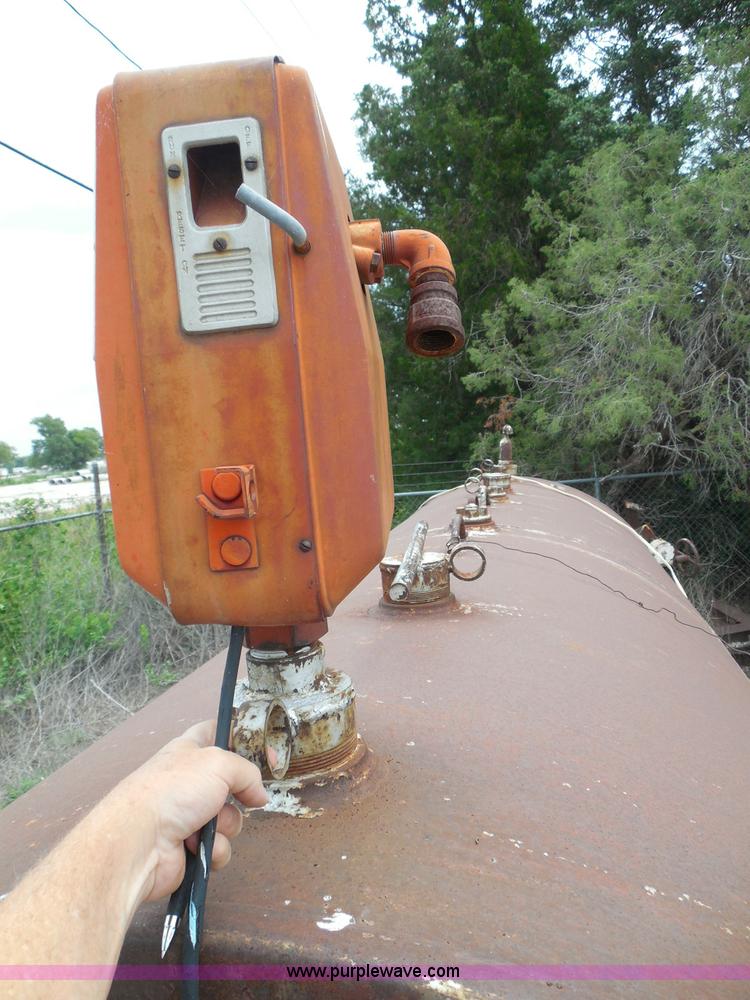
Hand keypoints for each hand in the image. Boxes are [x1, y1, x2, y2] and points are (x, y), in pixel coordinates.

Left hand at [111, 720, 267, 903]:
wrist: (140, 842)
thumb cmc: (173, 791)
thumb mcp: (219, 763)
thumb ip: (247, 772)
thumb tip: (259, 794)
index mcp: (188, 751)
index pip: (216, 731)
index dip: (241, 736)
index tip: (264, 749)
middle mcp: (188, 782)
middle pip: (230, 783)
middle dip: (239, 794)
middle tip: (241, 797)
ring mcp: (187, 816)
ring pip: (229, 819)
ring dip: (226, 825)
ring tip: (208, 826)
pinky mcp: (188, 847)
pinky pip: (218, 846)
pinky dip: (214, 848)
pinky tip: (198, 848)